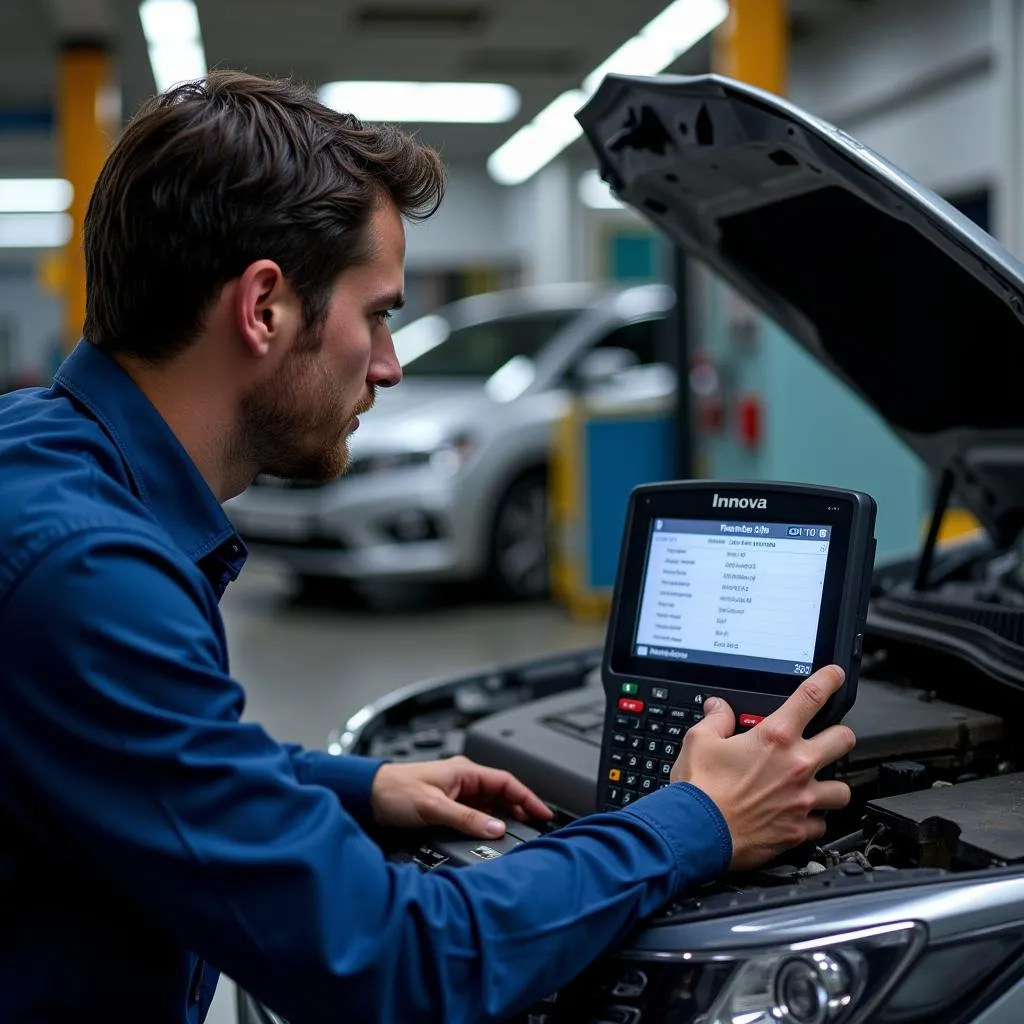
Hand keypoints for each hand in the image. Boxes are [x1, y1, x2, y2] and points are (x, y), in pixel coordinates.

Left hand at [370, 755, 553, 839]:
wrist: (368, 797)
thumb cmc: (395, 791)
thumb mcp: (434, 807)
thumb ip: (467, 818)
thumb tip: (497, 829)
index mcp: (465, 771)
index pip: (506, 782)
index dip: (527, 797)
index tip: (543, 813)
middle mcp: (462, 780)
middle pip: (501, 794)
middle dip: (520, 809)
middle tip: (536, 828)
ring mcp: (455, 793)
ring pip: (489, 806)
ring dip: (503, 819)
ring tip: (518, 835)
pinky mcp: (446, 806)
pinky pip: (475, 815)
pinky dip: (486, 824)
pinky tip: (490, 837)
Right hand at [671, 665, 855, 871]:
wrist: (698, 832)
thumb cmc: (699, 789)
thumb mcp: (699, 741)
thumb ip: (715, 720)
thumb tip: (718, 708)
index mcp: (774, 737)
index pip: (811, 697)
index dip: (829, 680)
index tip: (835, 675)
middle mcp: (796, 766)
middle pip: (843, 739)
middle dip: (839, 734)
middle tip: (828, 737)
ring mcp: (801, 800)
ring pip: (843, 789)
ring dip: (832, 784)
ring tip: (820, 784)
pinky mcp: (797, 831)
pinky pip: (821, 824)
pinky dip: (813, 820)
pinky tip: (800, 816)